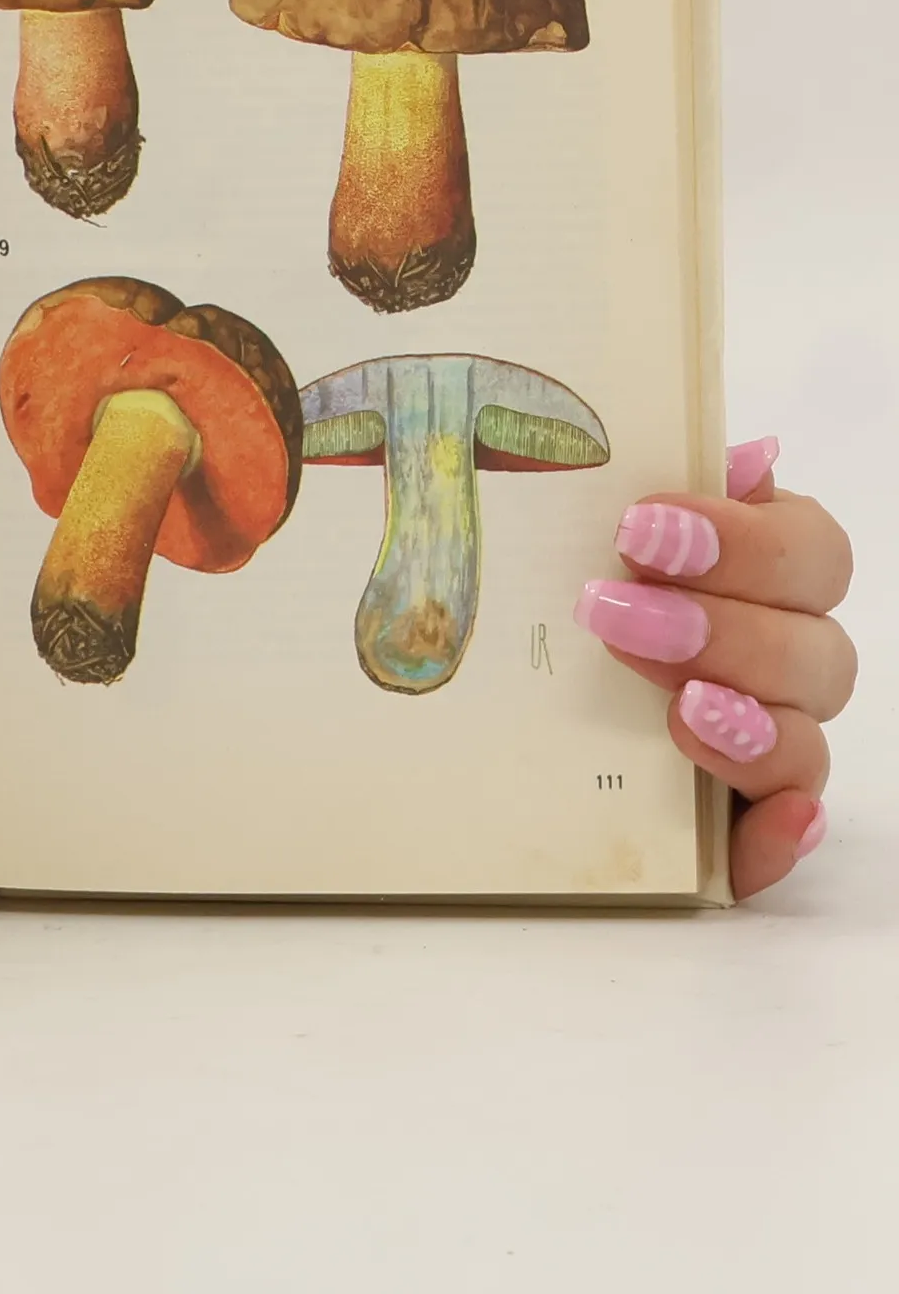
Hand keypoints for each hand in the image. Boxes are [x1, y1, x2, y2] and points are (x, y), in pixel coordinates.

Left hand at [576, 437, 853, 899]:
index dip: (742, 541)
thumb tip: (738, 457)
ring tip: (678, 712)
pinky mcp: (731, 816)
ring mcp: (764, 739)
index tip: (641, 525)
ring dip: (749, 725)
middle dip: (720, 630)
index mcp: (760, 570)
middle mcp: (780, 654)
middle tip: (612, 615)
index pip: (809, 551)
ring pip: (806, 742)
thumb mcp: (571, 519)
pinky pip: (779, 834)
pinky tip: (767, 823)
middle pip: (813, 650)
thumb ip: (635, 476)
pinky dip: (777, 836)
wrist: (479, 697)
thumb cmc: (544, 577)